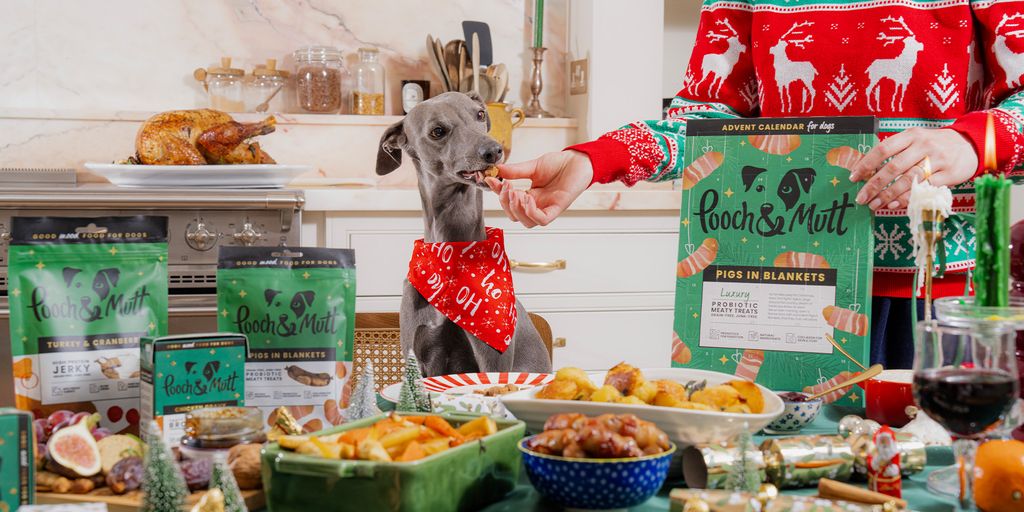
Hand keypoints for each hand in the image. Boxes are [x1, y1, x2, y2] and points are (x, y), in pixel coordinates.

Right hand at [485, 150, 593, 227]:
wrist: (578, 160)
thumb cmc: (559, 164)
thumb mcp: (532, 166)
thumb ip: (515, 171)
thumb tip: (496, 169)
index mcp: (529, 196)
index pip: (509, 202)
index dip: (498, 193)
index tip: (490, 179)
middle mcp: (537, 205)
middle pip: (515, 216)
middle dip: (506, 203)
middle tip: (505, 186)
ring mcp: (547, 208)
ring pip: (526, 222)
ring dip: (517, 209)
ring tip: (516, 192)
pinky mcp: (557, 209)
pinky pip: (541, 220)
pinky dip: (531, 212)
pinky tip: (528, 198)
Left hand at [849, 128, 976, 210]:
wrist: (971, 144)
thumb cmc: (934, 145)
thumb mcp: (915, 140)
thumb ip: (895, 151)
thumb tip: (867, 171)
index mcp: (911, 135)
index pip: (883, 149)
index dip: (866, 164)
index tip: (853, 177)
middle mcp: (923, 145)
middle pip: (893, 167)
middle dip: (874, 184)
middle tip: (861, 198)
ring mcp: (937, 159)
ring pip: (908, 179)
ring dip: (888, 194)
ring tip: (874, 205)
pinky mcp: (949, 173)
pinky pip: (924, 188)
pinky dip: (908, 198)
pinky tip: (894, 205)